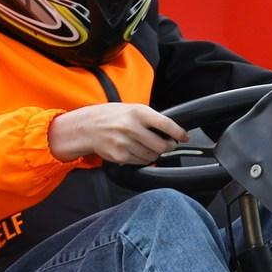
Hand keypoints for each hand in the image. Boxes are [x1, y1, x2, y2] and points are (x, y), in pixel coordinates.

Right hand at [48, 103, 186, 166]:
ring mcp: (125, 143)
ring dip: (155, 153)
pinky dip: (143, 159)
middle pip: (161, 145)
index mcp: (137, 112)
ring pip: (152, 155)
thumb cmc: (111, 116)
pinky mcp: (120, 156)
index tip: (184, 137)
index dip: (178, 132)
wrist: (87, 127)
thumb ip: (150, 119)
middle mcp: (131, 127)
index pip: (165, 124)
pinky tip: (136, 150)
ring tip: (148, 146)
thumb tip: (171, 131)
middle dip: (168, 147)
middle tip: (168, 144)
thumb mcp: (131, 109)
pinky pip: (140, 162)